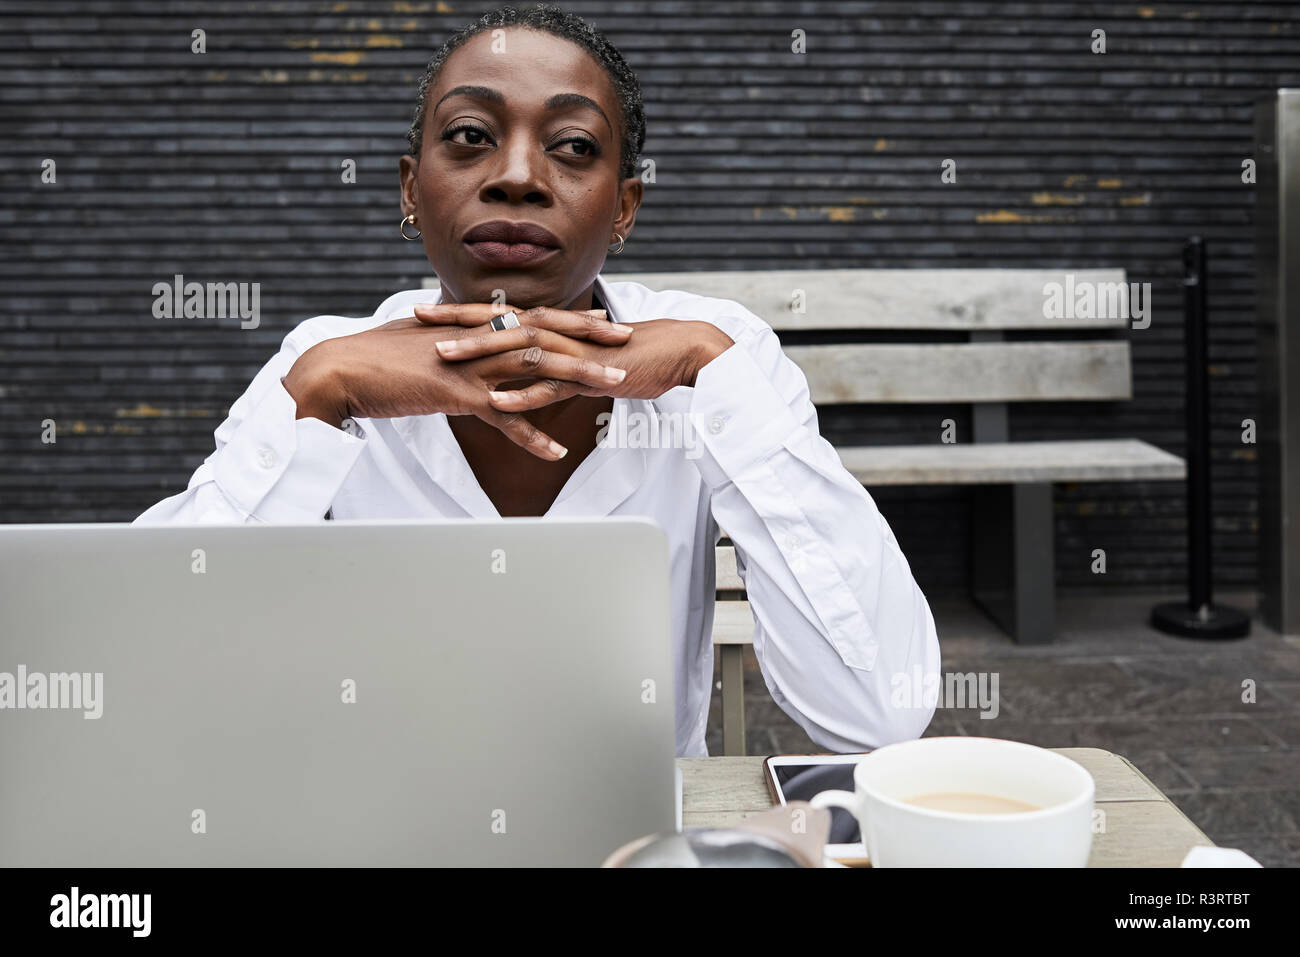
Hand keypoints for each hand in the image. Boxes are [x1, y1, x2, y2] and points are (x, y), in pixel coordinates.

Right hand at [283, 304, 632, 460]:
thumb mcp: (425, 345)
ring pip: (535, 369)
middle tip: (628, 344)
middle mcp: (477, 340)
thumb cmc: (377, 359)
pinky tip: (556, 451)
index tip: (604, 321)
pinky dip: (531, 436)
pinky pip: (503, 418)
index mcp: (472, 327)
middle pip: (545, 336)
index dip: (572, 320)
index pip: (532, 318)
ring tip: (613, 387)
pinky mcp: (455, 395)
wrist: (341, 369)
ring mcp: (469, 366)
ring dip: (577, 378)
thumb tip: (469, 346)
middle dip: (590, 339)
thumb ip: (455, 344)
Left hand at [419, 307, 734, 412]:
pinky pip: (551, 387)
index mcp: (557, 325)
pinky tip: (495, 403)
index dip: (462, 310)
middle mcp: (559, 332)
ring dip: (480, 353)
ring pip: (518, 350)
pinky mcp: (591, 377)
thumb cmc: (638, 355)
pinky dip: (523, 395)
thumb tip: (534, 370)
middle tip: (418, 318)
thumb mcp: (588, 356)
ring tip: (444, 358)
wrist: (681, 353)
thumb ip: (559, 361)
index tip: (427, 308)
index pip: (501, 313)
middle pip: (500, 323)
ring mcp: (573, 353)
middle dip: (456, 321)